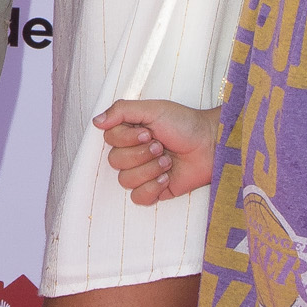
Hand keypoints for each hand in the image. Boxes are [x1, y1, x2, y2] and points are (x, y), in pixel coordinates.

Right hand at [93, 99, 217, 205]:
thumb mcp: (153, 109)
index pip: (110, 140)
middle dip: (141, 154)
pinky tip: (167, 178)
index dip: (127, 139)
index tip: (148, 133)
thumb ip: (121, 110)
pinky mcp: (154, 190)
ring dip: (149, 170)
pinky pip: (138, 198)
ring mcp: (143, 173)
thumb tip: (96, 121)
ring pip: (125, 181)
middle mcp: (133, 152)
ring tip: (168, 161)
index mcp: (130, 132)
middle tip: (161, 146)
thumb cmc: (185, 124)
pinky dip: (152, 188)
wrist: (211, 145)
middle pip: (115, 161)